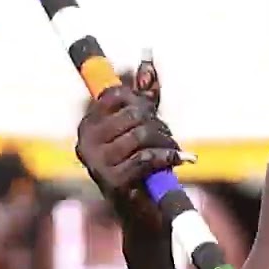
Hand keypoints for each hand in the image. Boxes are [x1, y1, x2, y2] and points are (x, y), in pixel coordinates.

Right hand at [74, 60, 192, 230]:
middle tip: (168, 139)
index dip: (141, 101)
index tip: (152, 114)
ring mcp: (96, 163)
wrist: (145, 214)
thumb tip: (148, 53)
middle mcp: (85, 142)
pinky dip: (170, 158)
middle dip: (159, 125)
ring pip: (143, 134)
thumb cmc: (144, 168)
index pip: (115, 94)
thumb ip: (145, 94)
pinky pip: (147, 157)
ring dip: (168, 142)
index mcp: (87, 126)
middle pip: (134, 113)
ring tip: (175, 152)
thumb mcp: (144, 126)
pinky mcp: (112, 182)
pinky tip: (184, 160)